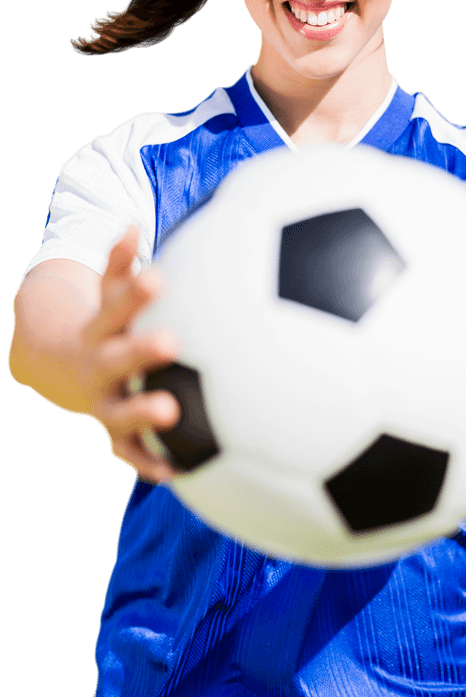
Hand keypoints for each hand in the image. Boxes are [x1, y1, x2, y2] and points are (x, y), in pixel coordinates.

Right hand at [79, 226, 180, 481]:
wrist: (58, 367)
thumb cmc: (101, 325)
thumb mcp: (105, 295)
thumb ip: (119, 265)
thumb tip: (132, 224)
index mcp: (98, 329)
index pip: (114, 307)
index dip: (134, 293)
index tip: (157, 278)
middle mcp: (97, 367)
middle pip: (116, 358)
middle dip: (141, 351)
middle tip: (169, 342)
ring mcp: (101, 402)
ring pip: (119, 411)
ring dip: (142, 413)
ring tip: (170, 411)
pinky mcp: (111, 432)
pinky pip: (128, 452)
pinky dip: (148, 463)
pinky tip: (177, 472)